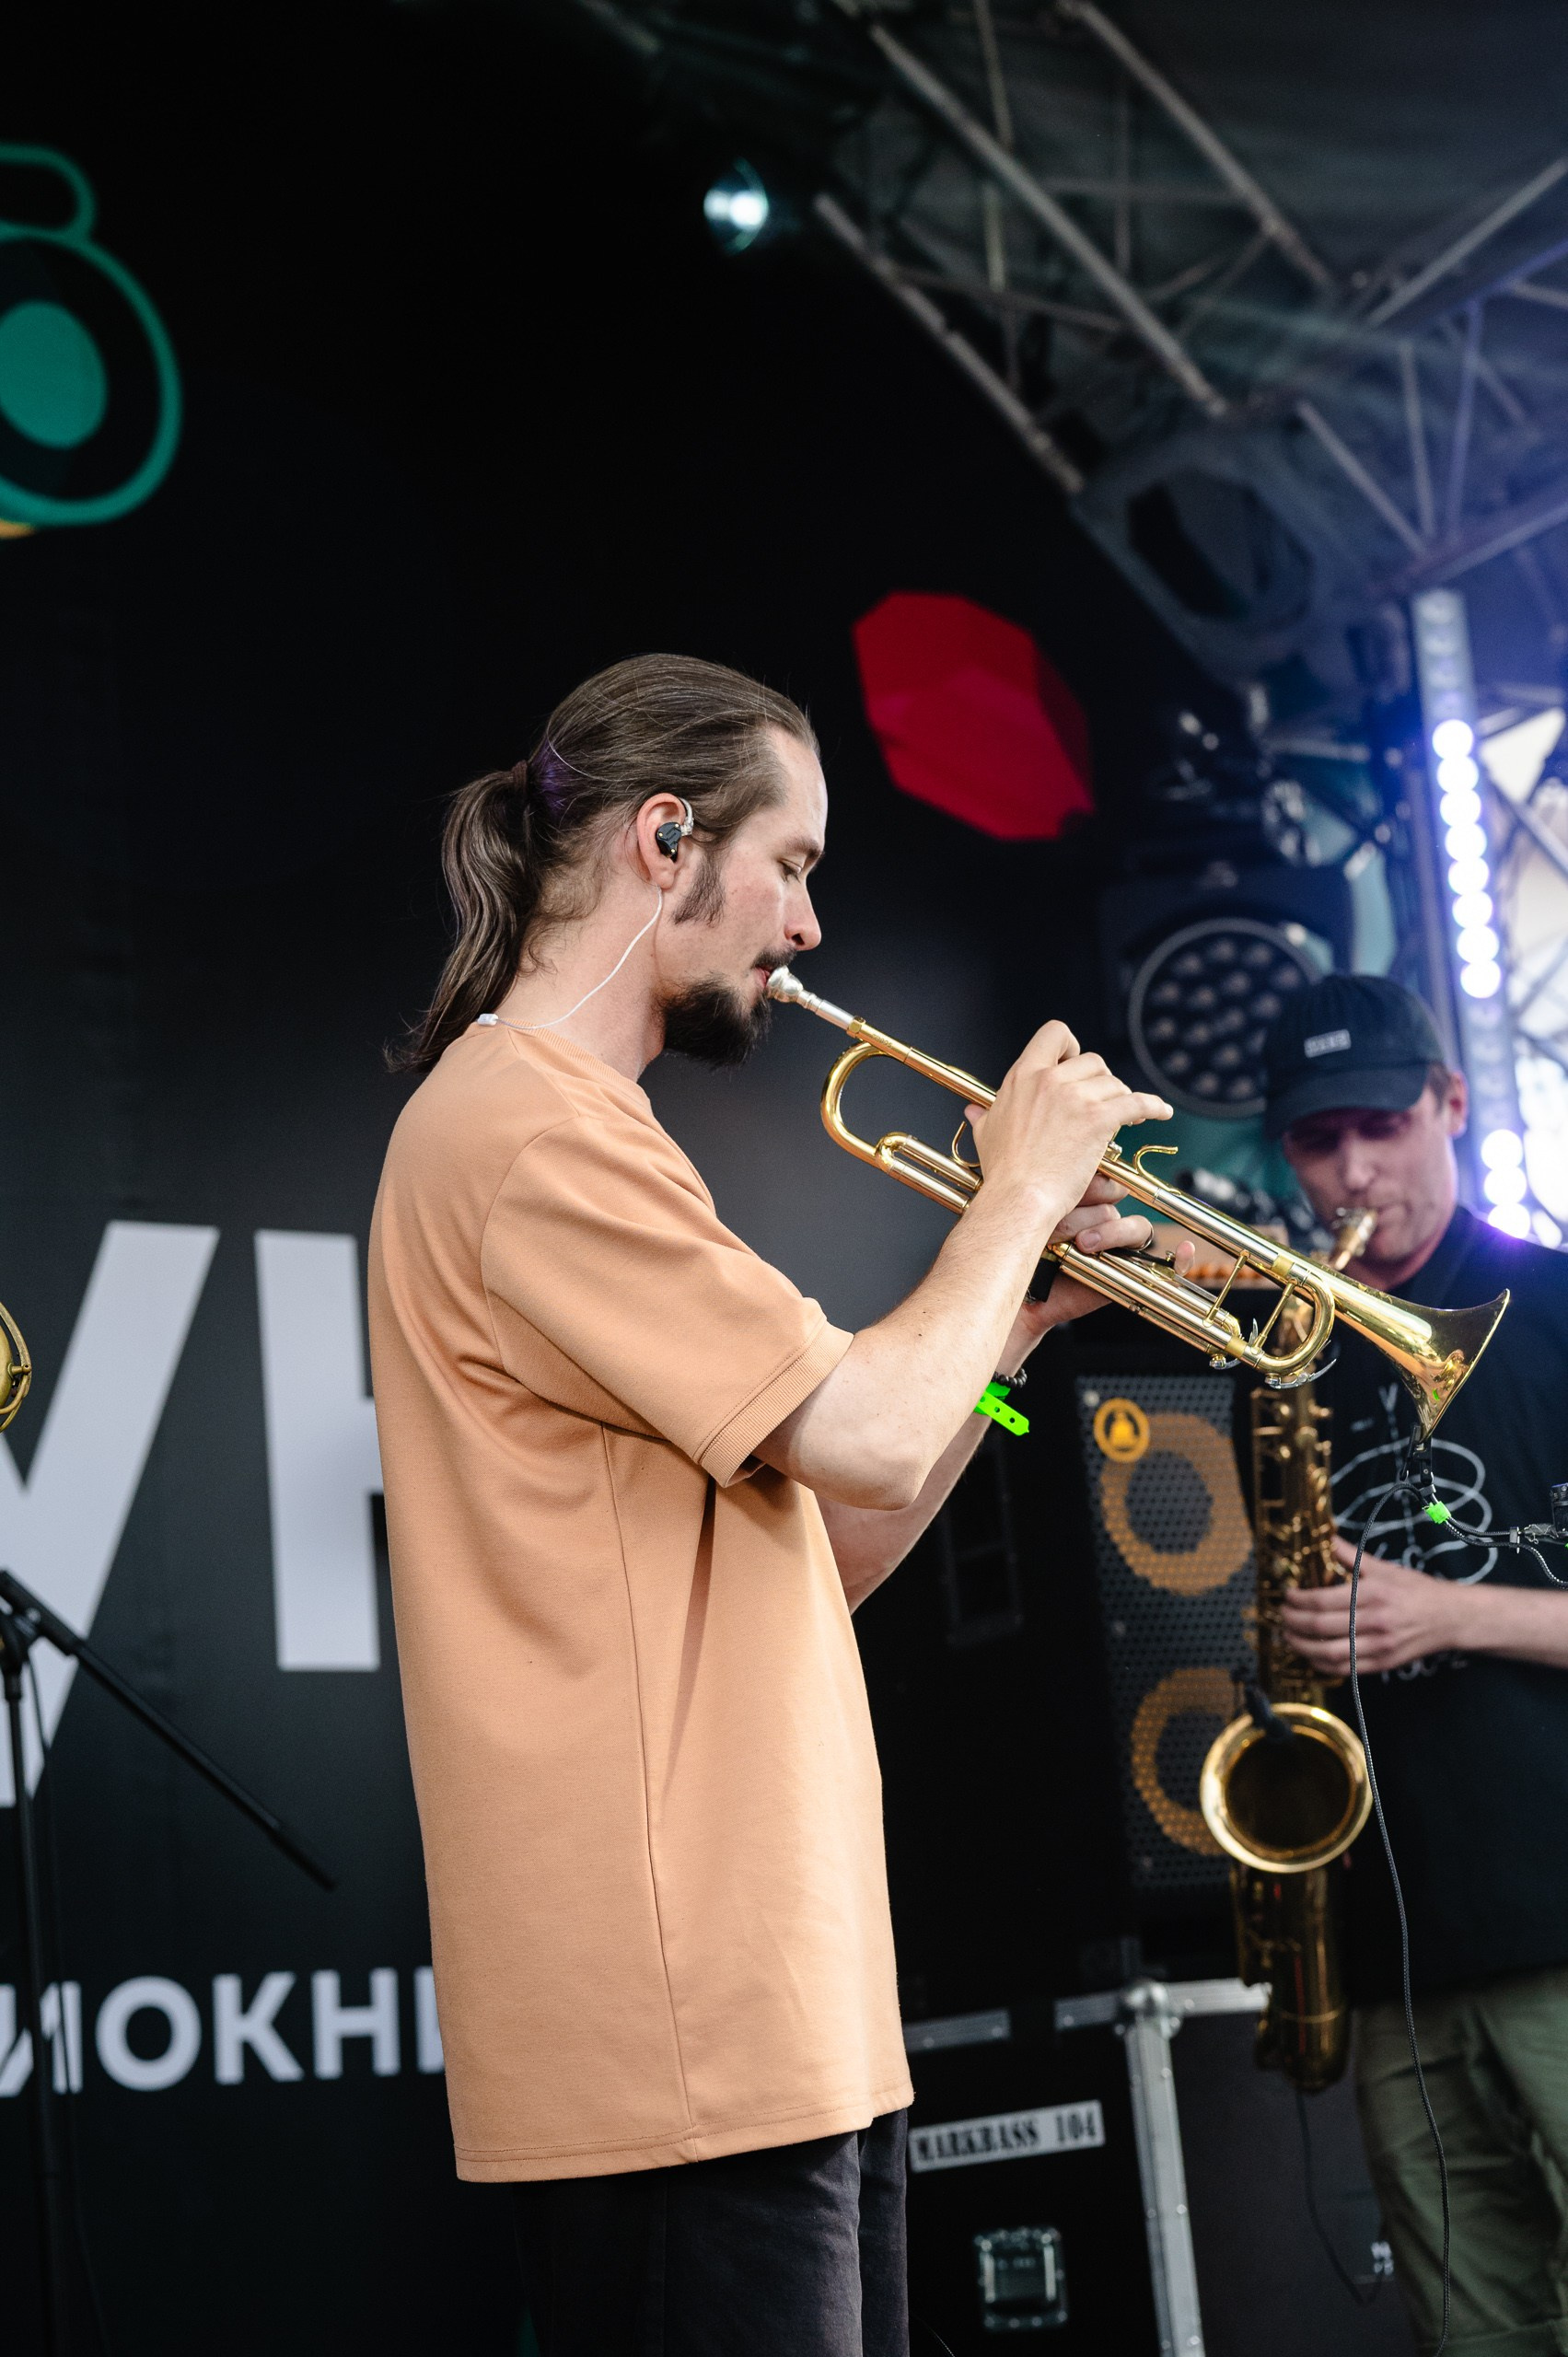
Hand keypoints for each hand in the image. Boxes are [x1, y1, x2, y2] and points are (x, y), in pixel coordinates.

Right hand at [965, 1022, 1171, 1237]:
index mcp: (1024, 1076)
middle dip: (1102, 1080)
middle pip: (1093, 1061)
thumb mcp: (986, 1133)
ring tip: (1126, 1115)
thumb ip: (984, 1115)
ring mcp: (1075, 1097)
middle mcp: (1050, 1079)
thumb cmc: (1003, 1171)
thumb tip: (973, 1111)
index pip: (1054, 1034)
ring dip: (1122, 1099)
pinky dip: (1153, 1107)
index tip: (1075, 1062)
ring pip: (1114, 1083)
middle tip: (1103, 1100)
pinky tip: (1161, 1113)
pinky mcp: (1098, 1119)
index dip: (1071, 1046)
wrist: (1018, 1197)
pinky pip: (1137, 1103)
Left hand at [993, 1177, 1197, 1363]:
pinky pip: (1163, 1261)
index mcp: (1077, 1193)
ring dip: (1106, 1234)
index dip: (1089, 1182)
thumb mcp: (1033, 1214)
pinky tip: (1186, 1251)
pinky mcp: (1126, 1270)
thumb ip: (1056, 1192)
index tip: (1070, 1189)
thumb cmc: (1019, 1250)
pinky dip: (1181, 1258)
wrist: (1017, 1295)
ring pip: (1131, 1226)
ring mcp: (1115, 1244)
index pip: (1100, 1173)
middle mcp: (1099, 1216)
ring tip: (1080, 1246)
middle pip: (1113, 1197)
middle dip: (1085, 1210)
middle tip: (1056, 1227)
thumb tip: (1077, 1169)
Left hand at [1279, 1537, 1463, 1673]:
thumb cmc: (1415, 1590)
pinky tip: (1311, 1656)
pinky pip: (1346, 1670)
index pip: (1324, 1600)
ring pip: (1330, 1653)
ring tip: (1289, 1637)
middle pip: (1322, 1627)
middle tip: (1282, 1617)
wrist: (1450, 1617)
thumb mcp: (1384, 1567)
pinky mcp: (1383, 1663)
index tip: (1287, 1596)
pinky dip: (1323, 1665)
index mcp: (1373, 1594)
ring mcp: (1379, 1646)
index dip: (1298, 1600)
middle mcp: (1375, 1621)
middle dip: (1294, 1623)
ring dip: (1303, 1647)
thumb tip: (1325, 1537)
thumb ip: (1351, 1555)